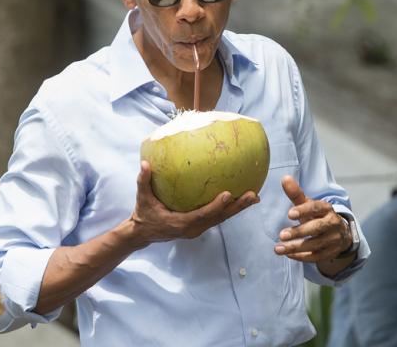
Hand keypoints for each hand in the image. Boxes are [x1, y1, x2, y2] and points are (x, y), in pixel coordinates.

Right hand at [130, 161, 258, 246]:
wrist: (143, 233)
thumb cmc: (143, 214)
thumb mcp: (142, 198)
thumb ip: (143, 181)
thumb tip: (145, 163)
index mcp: (181, 223)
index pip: (202, 215)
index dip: (216, 206)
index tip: (228, 195)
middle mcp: (193, 229)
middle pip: (219, 218)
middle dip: (237, 207)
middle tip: (253, 195)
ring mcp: (198, 229)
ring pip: (221, 218)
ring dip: (238, 208)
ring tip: (254, 197)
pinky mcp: (200, 226)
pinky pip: (218, 217)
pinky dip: (230, 208)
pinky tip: (241, 198)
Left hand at [274, 175, 351, 262]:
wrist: (340, 233)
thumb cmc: (319, 216)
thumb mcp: (309, 205)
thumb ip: (296, 194)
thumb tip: (284, 178)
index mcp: (326, 208)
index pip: (316, 208)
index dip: (303, 210)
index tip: (289, 214)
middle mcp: (332, 223)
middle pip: (316, 228)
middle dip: (299, 232)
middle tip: (282, 235)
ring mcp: (333, 239)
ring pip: (315, 244)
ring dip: (296, 247)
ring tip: (278, 248)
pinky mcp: (331, 252)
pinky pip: (316, 256)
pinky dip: (301, 256)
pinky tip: (288, 254)